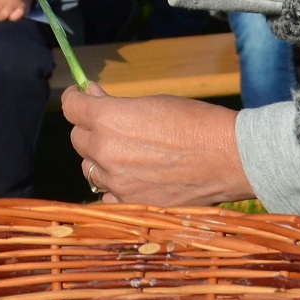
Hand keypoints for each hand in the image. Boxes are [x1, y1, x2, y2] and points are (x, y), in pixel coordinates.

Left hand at [64, 83, 252, 205]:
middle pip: (78, 139)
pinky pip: (107, 194)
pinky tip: (132, 177)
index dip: (75, 99)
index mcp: (108, 120)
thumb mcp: (151, 102)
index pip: (71, 107)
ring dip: (100, 158)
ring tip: (126, 152)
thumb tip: (91, 96)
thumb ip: (115, 105)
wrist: (229, 157)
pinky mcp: (131, 203)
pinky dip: (114, 186)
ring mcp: (117, 182)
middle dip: (90, 129)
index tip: (81, 97)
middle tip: (111, 125)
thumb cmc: (194, 122)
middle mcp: (105, 151)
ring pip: (89, 168)